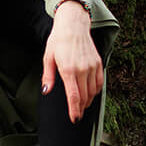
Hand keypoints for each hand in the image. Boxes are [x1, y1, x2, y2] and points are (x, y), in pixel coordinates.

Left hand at [41, 1, 102, 122]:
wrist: (73, 26)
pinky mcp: (98, 63)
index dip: (75, 110)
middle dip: (81, 108)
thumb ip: (48, 77)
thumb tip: (46, 91)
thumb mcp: (48, 58)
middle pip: (84, 96)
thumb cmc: (58, 41)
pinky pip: (99, 83)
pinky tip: (89, 93)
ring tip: (82, 105)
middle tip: (77, 114)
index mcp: (68, 69)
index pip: (74, 96)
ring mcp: (92, 66)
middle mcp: (82, 69)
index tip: (74, 119)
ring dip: (88, 101)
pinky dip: (95, 91)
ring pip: (93, 91)